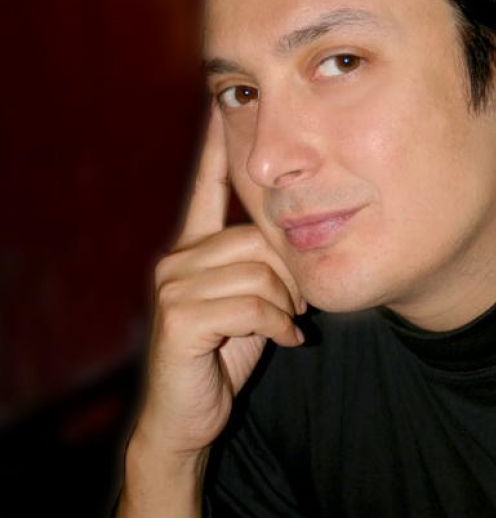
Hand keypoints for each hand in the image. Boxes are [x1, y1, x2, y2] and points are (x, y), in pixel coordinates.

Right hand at [136, 100, 304, 456]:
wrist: (189, 416)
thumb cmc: (225, 355)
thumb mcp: (252, 306)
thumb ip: (265, 270)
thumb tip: (299, 243)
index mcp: (193, 249)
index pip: (205, 188)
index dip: (215, 148)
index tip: (220, 102)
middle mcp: (177, 258)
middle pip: (258, 238)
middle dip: (289, 276)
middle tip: (296, 307)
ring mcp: (173, 285)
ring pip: (260, 271)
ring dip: (285, 305)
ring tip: (285, 324)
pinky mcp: (179, 316)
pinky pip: (252, 303)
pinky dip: (277, 324)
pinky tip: (283, 339)